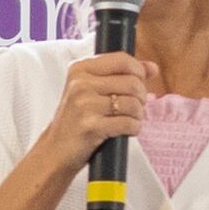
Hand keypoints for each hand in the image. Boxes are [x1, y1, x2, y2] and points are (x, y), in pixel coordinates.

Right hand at [49, 48, 152, 170]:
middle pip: (132, 82)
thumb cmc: (76, 120)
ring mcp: (85, 105)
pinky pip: (128, 123)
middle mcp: (81, 84)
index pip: (122, 60)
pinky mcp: (91, 126)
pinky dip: (134, 128)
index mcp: (80, 69)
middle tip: (135, 106)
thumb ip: (121, 75)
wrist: (56, 150)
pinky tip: (126, 130)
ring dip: (138, 115)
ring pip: (133, 104)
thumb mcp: (91, 90)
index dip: (139, 71)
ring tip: (129, 119)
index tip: (140, 82)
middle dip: (141, 97)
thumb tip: (152, 67)